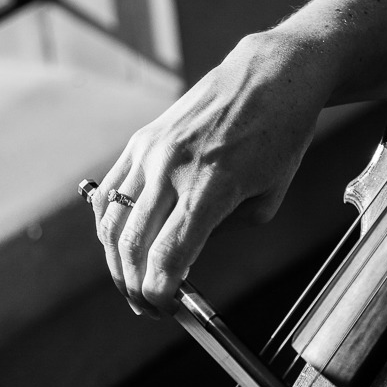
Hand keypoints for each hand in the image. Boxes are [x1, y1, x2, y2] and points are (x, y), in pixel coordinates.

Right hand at [91, 30, 331, 315]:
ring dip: (116, 262)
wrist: (268, 77)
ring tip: (131, 281)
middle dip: (135, 286)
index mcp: (212, 187)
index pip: (168, 255)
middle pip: (133, 245)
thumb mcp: (267, 198)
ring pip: (112, 222)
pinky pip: (109, 192)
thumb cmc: (278, 139)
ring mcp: (151, 152)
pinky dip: (108, 226)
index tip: (164, 309)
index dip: (159, 292)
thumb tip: (183, 258)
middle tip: (147, 305)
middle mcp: (173, 168)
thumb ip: (223, 231)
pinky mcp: (141, 141)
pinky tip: (120, 244)